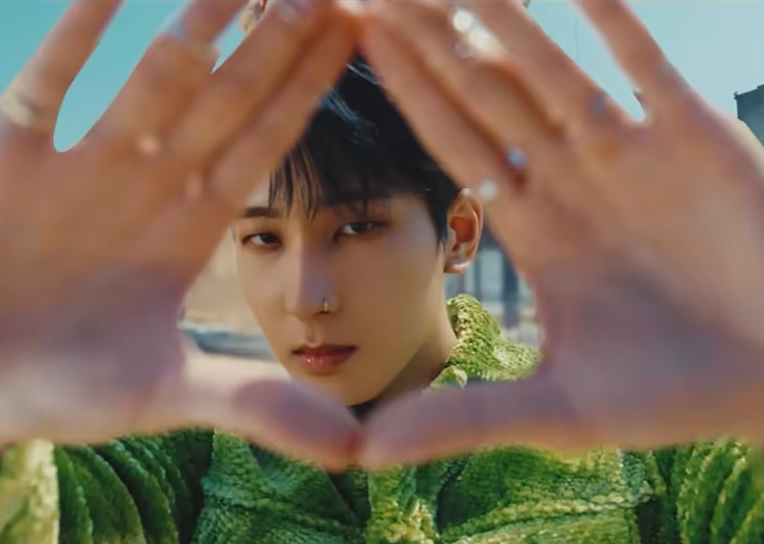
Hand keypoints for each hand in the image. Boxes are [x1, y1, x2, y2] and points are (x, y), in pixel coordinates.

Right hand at [0, 0, 360, 479]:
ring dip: (197, 22)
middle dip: (274, 41)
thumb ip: (254, 405)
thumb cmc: (65, 394)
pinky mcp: (7, 155)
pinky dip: (77, 32)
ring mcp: (81, 164)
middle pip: (225, 97)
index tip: (359, 36)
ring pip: (152, 76)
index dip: (310, 90)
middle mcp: (148, 184)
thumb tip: (353, 449)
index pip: (266, 143)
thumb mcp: (167, 395)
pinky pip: (50, 80)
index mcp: (192, 229)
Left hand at [358, 0, 763, 466]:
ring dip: (500, 18)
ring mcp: (629, 151)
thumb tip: (363, 452)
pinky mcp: (694, 134)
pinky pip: (643, 61)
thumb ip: (463, 417)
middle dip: (432, 41)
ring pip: (551, 69)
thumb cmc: (678, 396)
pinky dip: (610, 18)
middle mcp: (570, 180)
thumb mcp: (559, 410)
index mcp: (534, 229)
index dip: (406, 92)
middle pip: (485, 94)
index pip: (453, 144)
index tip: (355, 42)